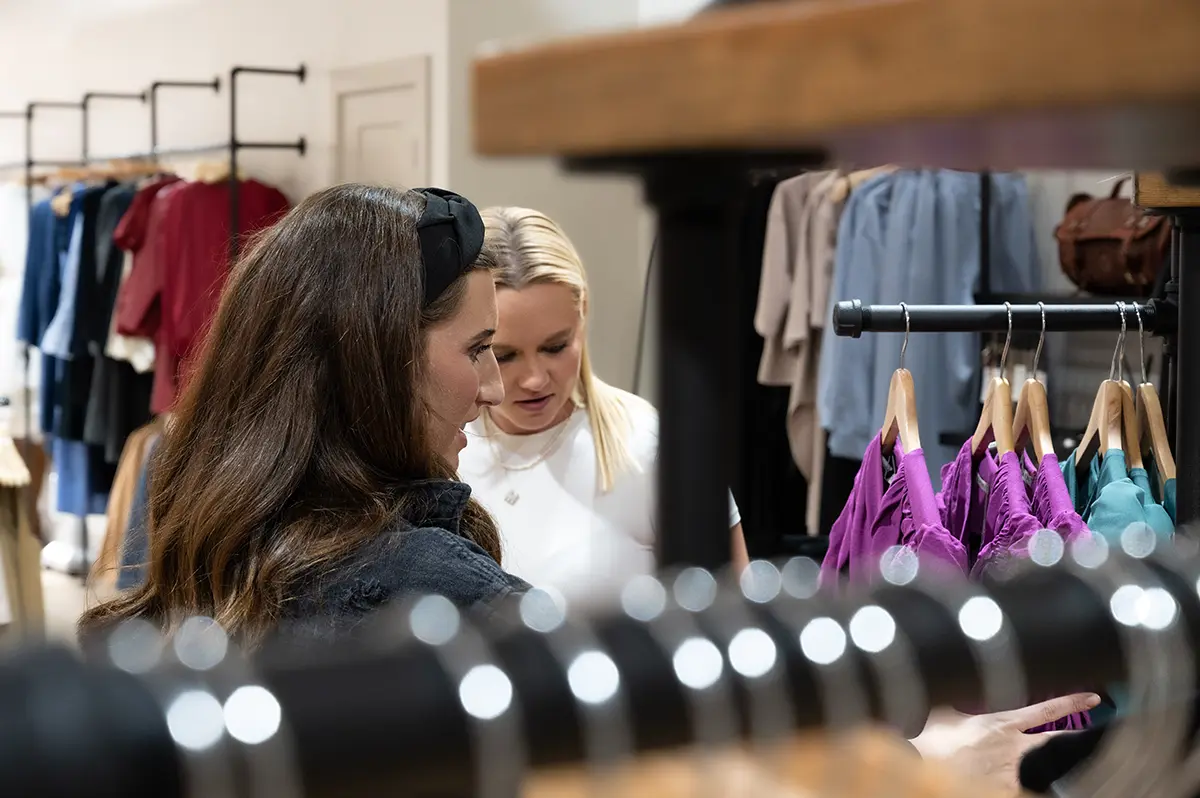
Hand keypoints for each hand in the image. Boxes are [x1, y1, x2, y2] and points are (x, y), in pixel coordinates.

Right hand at [909, 693, 1101, 792]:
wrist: (923, 768)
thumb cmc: (932, 743)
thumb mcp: (945, 715)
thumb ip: (964, 711)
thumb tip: (961, 707)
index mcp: (1002, 722)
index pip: (1046, 710)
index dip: (1071, 704)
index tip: (1093, 699)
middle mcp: (1014, 747)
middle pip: (1044, 740)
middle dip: (1054, 736)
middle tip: (1065, 731)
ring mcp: (1012, 772)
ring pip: (1015, 766)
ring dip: (997, 765)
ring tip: (969, 765)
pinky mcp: (1007, 791)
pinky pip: (1004, 786)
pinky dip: (991, 782)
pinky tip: (973, 777)